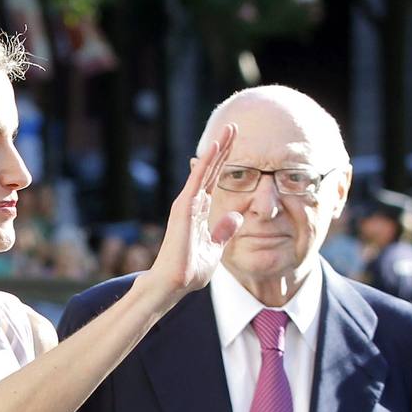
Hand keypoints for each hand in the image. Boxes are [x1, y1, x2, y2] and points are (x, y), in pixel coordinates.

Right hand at [141, 124, 241, 301]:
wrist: (175, 284)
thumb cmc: (190, 271)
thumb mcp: (215, 248)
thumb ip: (224, 231)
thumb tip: (236, 215)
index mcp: (200, 212)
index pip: (214, 181)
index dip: (225, 162)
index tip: (234, 145)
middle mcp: (192, 203)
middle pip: (211, 170)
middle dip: (223, 148)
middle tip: (234, 127)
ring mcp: (187, 204)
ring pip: (205, 170)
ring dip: (217, 149)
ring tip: (229, 129)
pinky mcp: (184, 207)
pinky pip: (198, 180)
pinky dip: (207, 163)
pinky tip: (215, 147)